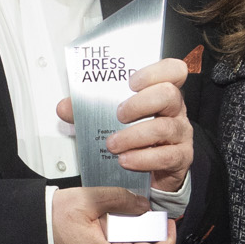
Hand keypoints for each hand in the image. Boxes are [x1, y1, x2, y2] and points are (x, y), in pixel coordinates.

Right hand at [53, 186, 175, 243]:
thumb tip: (144, 206)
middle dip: (154, 243)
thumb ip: (121, 199)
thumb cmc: (53, 219)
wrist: (28, 237)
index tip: (168, 223)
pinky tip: (118, 238)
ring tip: (133, 226)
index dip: (167, 240)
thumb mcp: (88, 199)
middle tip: (152, 221)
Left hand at [56, 58, 192, 193]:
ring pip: (165, 127)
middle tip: (119, 115)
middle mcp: (174, 110)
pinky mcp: (180, 157)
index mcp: (160, 93)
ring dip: (134, 135)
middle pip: (169, 94)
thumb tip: (64, 106)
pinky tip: (126, 160)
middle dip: (140, 104)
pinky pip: (166, 156)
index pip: (172, 70)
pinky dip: (142, 158)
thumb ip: (87, 111)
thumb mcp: (110, 120)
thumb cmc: (133, 138)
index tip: (132, 82)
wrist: (148, 173)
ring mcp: (180, 133)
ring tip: (113, 144)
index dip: (154, 72)